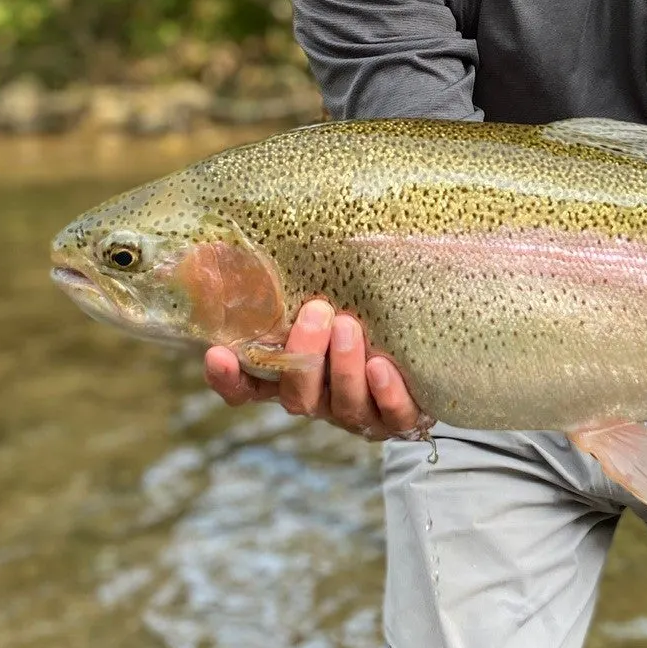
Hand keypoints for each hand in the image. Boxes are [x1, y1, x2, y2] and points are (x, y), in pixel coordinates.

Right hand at [202, 298, 425, 439]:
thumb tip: (260, 228)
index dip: (230, 378)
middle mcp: (322, 398)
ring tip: (348, 326)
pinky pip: (391, 416)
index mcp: (295, 375)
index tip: (217, 354)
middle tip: (316, 312)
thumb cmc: (368, 313)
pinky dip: (386, 394)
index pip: (250, 387)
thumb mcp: (336, 296)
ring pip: (343, 405)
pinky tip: (381, 367)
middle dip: (302, 356)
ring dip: (342, 368)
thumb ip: (302, 280)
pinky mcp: (399, 419)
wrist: (429, 351)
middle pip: (297, 395)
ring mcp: (358, 413)